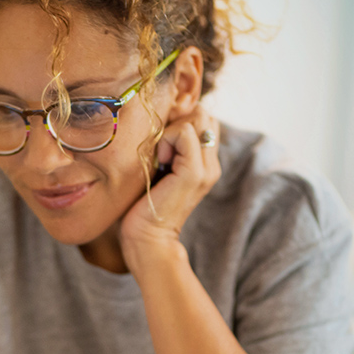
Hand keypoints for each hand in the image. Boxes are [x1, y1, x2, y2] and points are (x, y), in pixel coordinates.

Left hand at [117, 109, 221, 271]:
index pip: (202, 118)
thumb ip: (166, 146)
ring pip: (197, 118)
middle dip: (177, 121)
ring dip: (170, 130)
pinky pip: (184, 132)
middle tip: (159, 149)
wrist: (146, 239)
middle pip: (203, 114)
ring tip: (159, 158)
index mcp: (204, 162)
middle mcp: (211, 163)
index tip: (160, 145)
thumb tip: (161, 118)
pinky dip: (166, 140)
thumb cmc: (142, 205)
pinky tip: (158, 162)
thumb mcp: (157, 168)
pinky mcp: (195, 172)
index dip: (179, 121)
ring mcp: (206, 168)